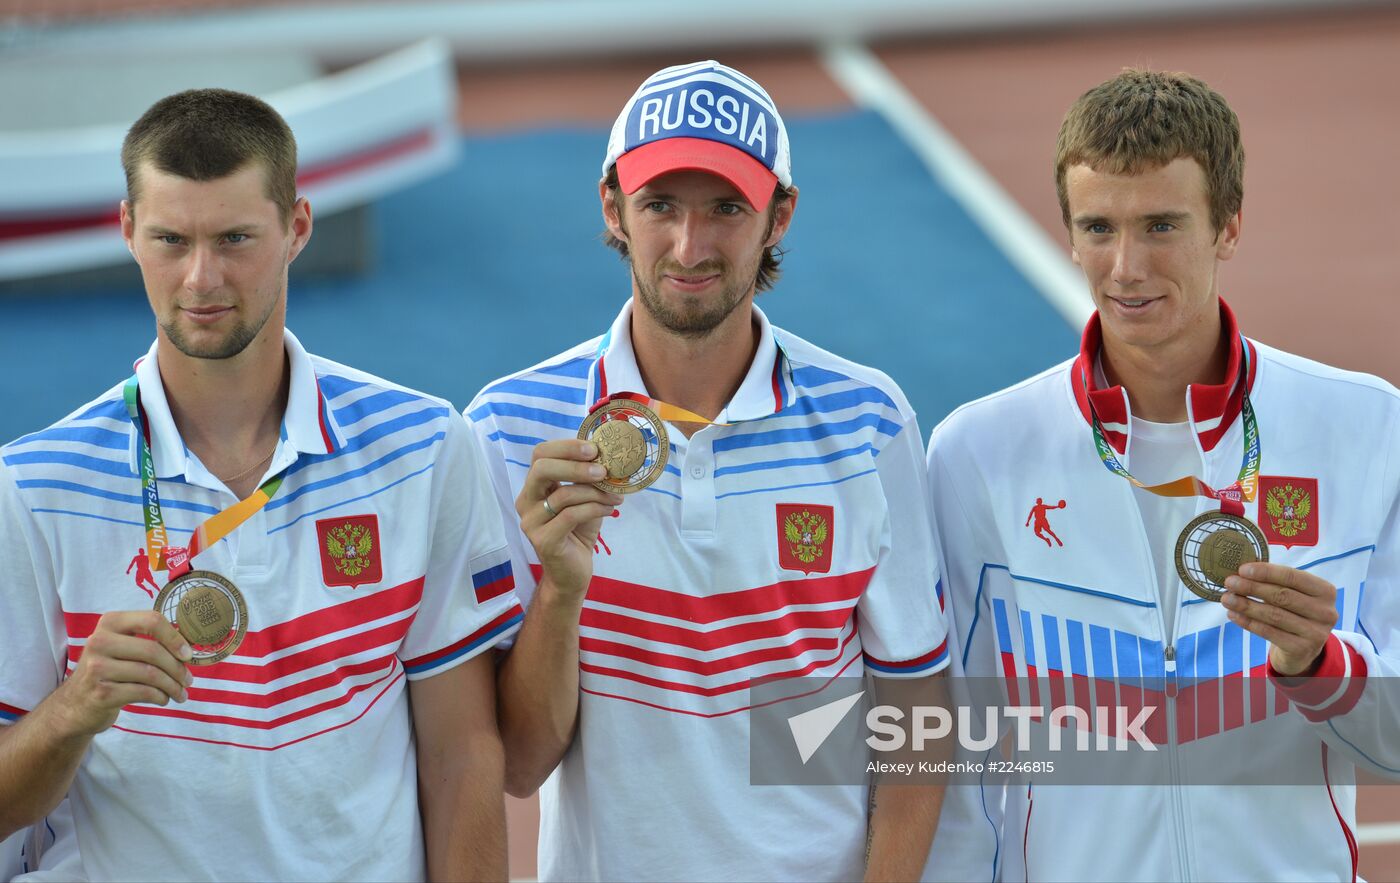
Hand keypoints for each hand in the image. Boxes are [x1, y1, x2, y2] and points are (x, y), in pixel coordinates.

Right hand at [52, 610, 192, 737]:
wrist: (74, 705)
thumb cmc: (109, 672)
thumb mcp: (122, 648)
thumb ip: (148, 640)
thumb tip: (188, 648)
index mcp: (110, 622)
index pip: (151, 621)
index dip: (175, 638)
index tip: (188, 655)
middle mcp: (100, 641)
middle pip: (153, 650)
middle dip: (178, 668)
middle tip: (188, 680)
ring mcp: (97, 667)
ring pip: (150, 674)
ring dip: (173, 686)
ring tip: (181, 693)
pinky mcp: (101, 692)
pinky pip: (143, 692)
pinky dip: (160, 697)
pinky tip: (163, 699)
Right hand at [515, 439, 623, 598]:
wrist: (572, 572)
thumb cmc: (577, 532)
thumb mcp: (583, 499)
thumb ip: (586, 479)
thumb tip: (608, 457)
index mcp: (534, 487)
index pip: (540, 454)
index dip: (566, 447)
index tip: (594, 449)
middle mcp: (526, 501)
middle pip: (542, 469)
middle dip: (575, 465)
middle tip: (602, 470)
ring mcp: (531, 522)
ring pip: (563, 494)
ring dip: (595, 492)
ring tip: (615, 497)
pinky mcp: (543, 540)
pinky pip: (571, 515)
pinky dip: (594, 509)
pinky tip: (609, 510)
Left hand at [1221, 562, 1337, 675]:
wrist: (1302, 649)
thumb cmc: (1294, 613)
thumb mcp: (1293, 594)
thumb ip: (1274, 582)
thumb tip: (1241, 572)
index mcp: (1325, 591)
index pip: (1293, 577)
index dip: (1266, 572)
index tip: (1242, 569)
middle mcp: (1326, 612)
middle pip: (1282, 596)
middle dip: (1252, 587)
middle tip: (1229, 583)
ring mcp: (1316, 633)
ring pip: (1274, 615)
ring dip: (1246, 605)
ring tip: (1227, 599)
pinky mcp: (1302, 649)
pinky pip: (1269, 633)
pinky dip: (1248, 622)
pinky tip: (1233, 615)